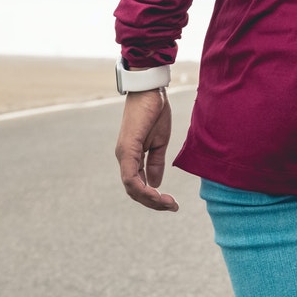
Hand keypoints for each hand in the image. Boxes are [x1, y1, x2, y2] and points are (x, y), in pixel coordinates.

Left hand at [115, 89, 176, 211]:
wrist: (150, 90)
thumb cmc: (154, 111)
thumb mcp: (159, 142)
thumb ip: (156, 162)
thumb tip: (155, 183)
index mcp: (131, 157)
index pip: (137, 186)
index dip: (153, 198)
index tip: (171, 203)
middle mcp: (124, 158)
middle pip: (134, 191)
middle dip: (153, 203)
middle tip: (172, 206)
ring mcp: (124, 154)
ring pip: (131, 187)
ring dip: (150, 199)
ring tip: (168, 203)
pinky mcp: (127, 148)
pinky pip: (131, 176)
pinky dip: (143, 188)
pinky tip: (157, 192)